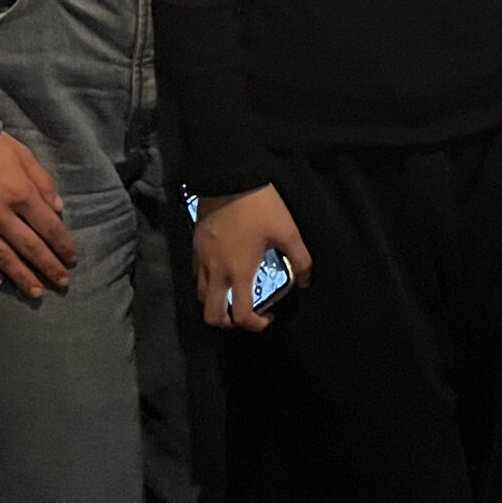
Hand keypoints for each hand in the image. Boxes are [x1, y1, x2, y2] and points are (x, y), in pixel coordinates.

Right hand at [0, 132, 74, 299]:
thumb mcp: (23, 155)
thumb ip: (43, 183)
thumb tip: (58, 209)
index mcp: (21, 195)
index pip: (49, 228)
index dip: (63, 245)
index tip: (72, 259)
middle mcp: (2, 216)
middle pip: (30, 248)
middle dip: (49, 267)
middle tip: (62, 283)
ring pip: (4, 258)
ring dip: (22, 277)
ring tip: (36, 292)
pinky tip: (0, 282)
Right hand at [193, 184, 312, 332]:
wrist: (229, 177)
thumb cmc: (259, 205)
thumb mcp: (288, 231)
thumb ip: (300, 260)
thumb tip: (305, 280)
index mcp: (239, 272)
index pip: (239, 315)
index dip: (255, 325)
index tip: (268, 317)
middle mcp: (216, 271)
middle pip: (211, 316)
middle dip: (228, 322)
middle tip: (245, 312)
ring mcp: (202, 259)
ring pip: (201, 297)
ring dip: (217, 303)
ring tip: (235, 293)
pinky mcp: (196, 246)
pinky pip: (196, 276)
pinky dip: (208, 284)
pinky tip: (225, 272)